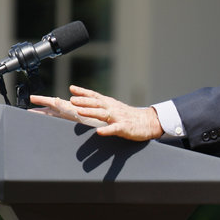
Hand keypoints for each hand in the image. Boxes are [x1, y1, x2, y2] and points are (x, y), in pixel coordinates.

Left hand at [31, 85, 163, 140]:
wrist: (148, 122)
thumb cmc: (129, 116)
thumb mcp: (114, 109)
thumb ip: (100, 107)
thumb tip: (85, 106)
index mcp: (109, 104)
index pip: (94, 95)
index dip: (83, 91)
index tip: (71, 88)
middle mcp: (112, 108)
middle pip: (96, 103)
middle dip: (83, 101)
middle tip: (71, 100)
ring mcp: (118, 118)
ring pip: (103, 114)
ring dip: (91, 112)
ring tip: (80, 112)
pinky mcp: (124, 128)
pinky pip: (114, 129)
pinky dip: (106, 130)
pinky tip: (99, 132)